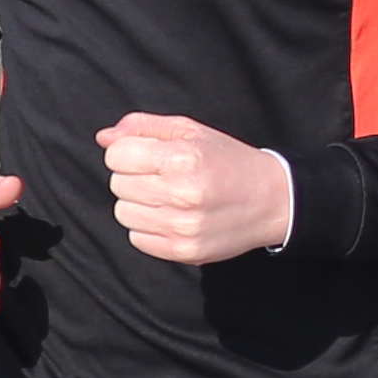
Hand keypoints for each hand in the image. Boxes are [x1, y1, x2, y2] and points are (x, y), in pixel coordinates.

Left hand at [99, 113, 294, 265]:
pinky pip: (137, 238)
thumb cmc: (230, 162)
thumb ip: (144, 126)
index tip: (153, 157)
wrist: (274, 200)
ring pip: (124, 213)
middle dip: (136, 178)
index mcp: (183, 158)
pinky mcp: (184, 251)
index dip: (130, 153)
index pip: (116, 155)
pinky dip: (150, 228)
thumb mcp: (192, 132)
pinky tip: (173, 218)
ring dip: (141, 205)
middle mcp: (182, 193)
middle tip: (166, 178)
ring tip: (170, 199)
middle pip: (118, 184)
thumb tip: (104, 138)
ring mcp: (183, 226)